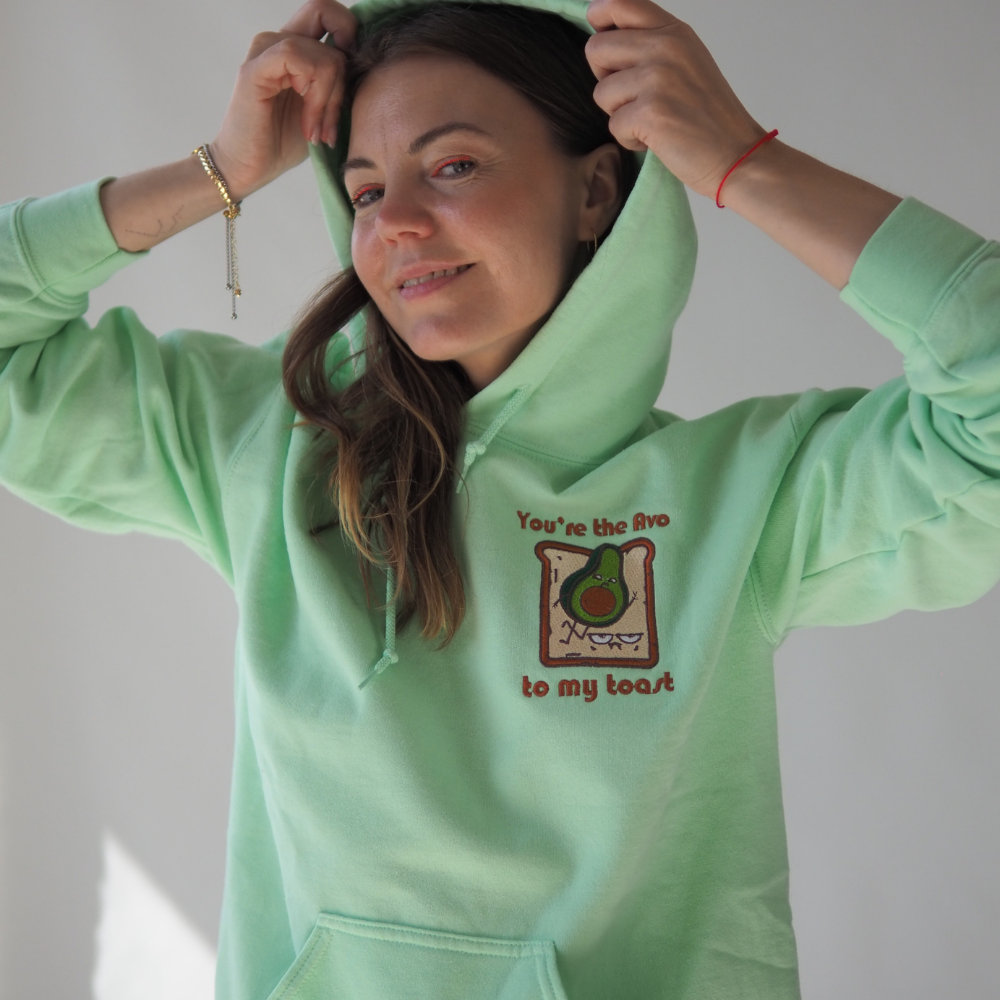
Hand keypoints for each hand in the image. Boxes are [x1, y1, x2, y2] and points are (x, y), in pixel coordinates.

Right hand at [209, 0, 356, 201]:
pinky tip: (307, 126)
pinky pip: (300, 60)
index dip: (350, 36)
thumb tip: (369, 66)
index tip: (350, 84)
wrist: (248, 168)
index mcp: (295, 45)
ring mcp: (265, 49)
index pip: (330, 13)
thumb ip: (340, 81)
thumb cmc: (283, 142)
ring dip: (331, 100)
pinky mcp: (255, 68)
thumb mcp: (325, 108)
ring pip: (326, 56)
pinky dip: (314, 98)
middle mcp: (278, 39)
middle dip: (345, 73)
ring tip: (318, 131)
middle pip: (330, 14)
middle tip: (333, 119)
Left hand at [586, 0, 765, 199]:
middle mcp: (666, 47)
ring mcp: (658, 78)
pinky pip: (613, 125)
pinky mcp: (651, 112)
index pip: (619, 3)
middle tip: (634, 97)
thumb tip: (604, 35)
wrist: (737, 155)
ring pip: (601, 92)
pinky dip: (629, 140)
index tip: (606, 47)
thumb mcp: (687, 61)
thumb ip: (652, 43)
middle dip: (606, 79)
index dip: (599, 19)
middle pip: (596, 48)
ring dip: (619, 114)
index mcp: (674, 32)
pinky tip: (656, 139)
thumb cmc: (708, 116)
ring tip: (651, 121)